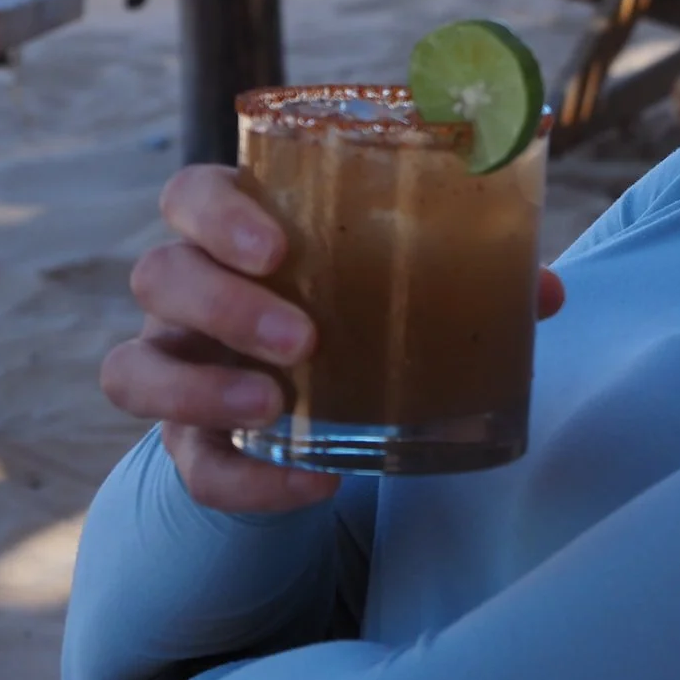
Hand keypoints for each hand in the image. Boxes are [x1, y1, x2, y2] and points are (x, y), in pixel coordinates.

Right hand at [100, 164, 566, 514]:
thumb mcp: (404, 280)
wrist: (321, 400)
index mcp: (237, 231)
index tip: (276, 246)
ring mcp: (177, 368)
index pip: (189, 194)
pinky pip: (191, 467)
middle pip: (158, 276)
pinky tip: (311, 485)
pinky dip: (246, 481)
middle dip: (222, 304)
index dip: (215, 213)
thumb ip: (468, 273)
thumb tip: (546, 290)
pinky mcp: (188, 444)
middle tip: (303, 336)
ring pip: (134, 370)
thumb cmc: (359, 307)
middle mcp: (186, 296)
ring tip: (276, 403)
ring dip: (203, 389)